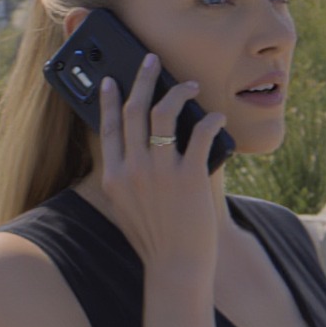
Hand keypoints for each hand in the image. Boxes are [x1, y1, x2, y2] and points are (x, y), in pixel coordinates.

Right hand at [96, 55, 224, 271]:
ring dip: (177, 92)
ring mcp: (159, 172)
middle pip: (133, 111)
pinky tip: (217, 116)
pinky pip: (200, 134)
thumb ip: (126, 177)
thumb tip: (138, 146)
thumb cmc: (155, 238)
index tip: (112, 80)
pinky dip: (210, 120)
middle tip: (150, 60)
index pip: (107, 127)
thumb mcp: (126, 206)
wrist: (175, 266)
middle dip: (142, 79)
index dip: (109, 100)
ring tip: (189, 84)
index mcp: (112, 176)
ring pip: (163, 114)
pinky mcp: (189, 176)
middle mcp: (132, 169)